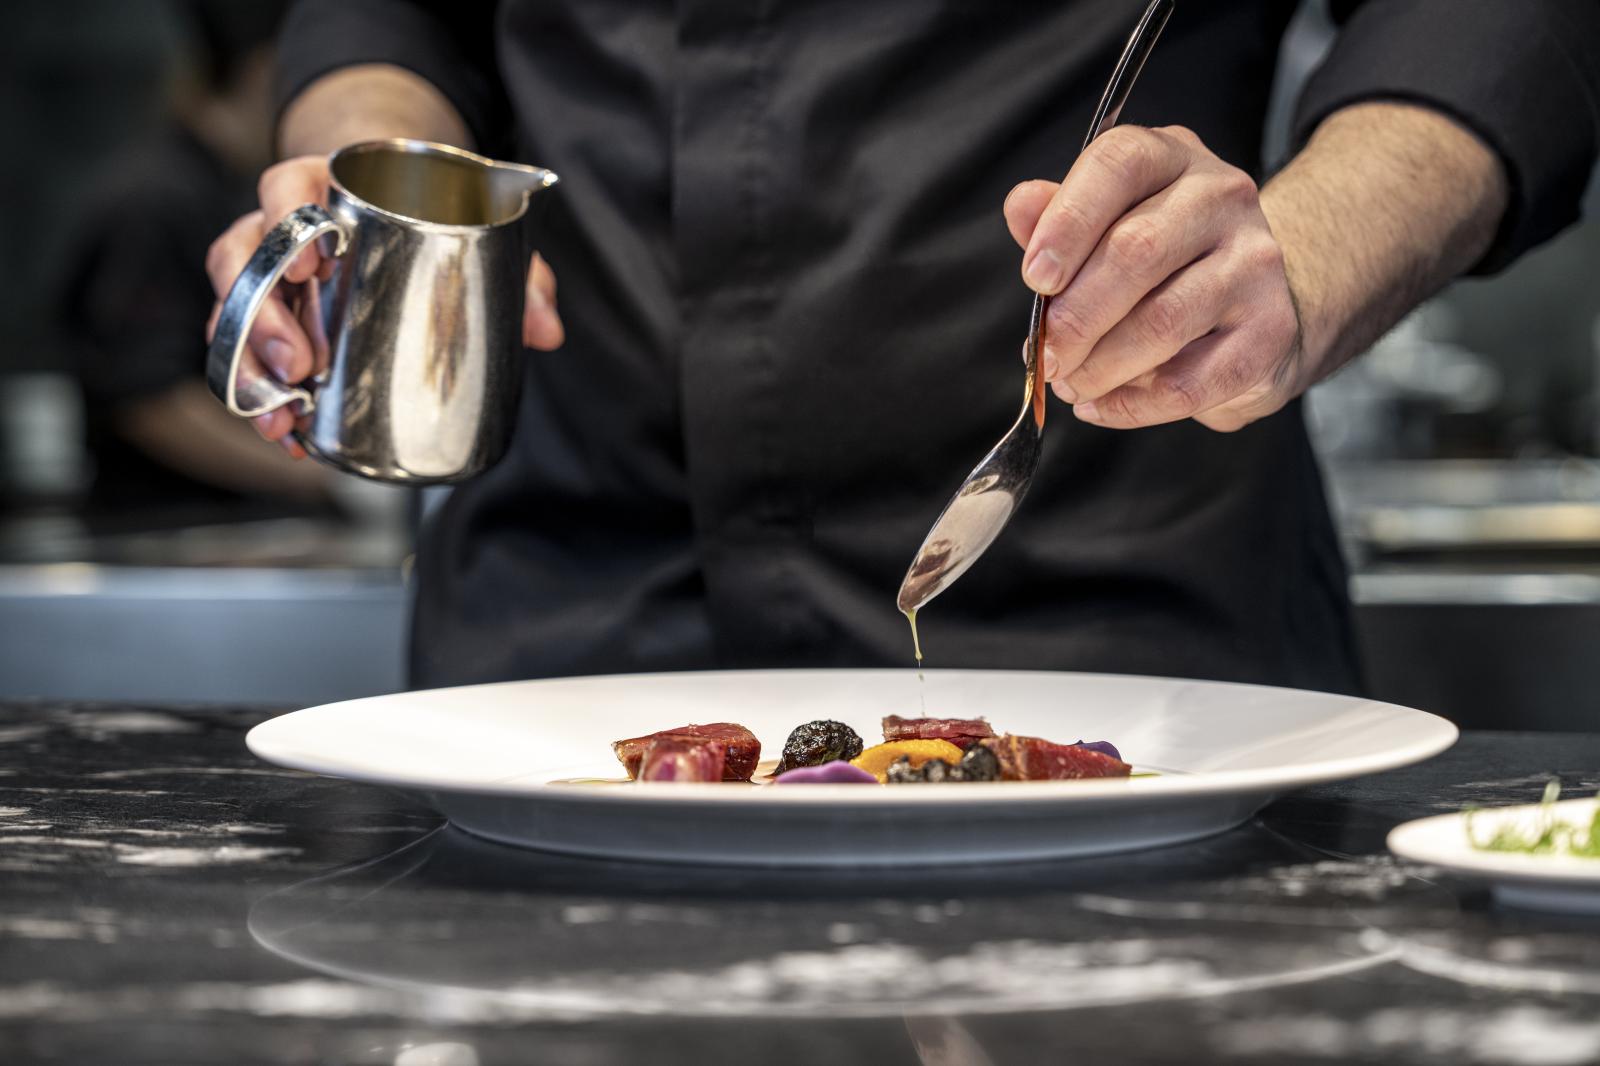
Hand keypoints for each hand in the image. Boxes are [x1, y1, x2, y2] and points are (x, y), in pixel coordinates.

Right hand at [205, 155, 563, 455]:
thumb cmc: (436, 215)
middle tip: (299, 365)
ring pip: (232, 308)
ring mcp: (269, 271)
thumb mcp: (482, 233)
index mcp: (326, 186)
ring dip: (248, 365)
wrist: (406, 207)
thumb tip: (547, 332)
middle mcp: (282, 224)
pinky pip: (245, 349)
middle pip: (244, 256)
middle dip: (261, 316)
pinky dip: (260, 393)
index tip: (313, 263)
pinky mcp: (270, 316)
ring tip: (282, 413)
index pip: (285, 186)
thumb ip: (520, 275)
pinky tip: (286, 430)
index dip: (287, 221)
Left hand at [1004, 126, 1301, 431]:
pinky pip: (1186, 382)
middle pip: (1137, 250)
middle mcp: (1223, 198)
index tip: (1035, 277)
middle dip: (1075, 315)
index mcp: (1173, 157)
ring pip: (1162, 322)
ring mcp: (1256, 263)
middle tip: (1046, 355)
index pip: (1120, 163)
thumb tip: (1020, 206)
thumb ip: (1058, 218)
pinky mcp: (1270, 333)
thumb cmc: (1161, 263)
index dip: (1068, 221)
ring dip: (1098, 365)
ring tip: (1068, 382)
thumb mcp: (1106, 224)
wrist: (1254, 307)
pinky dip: (1128, 405)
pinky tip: (1097, 404)